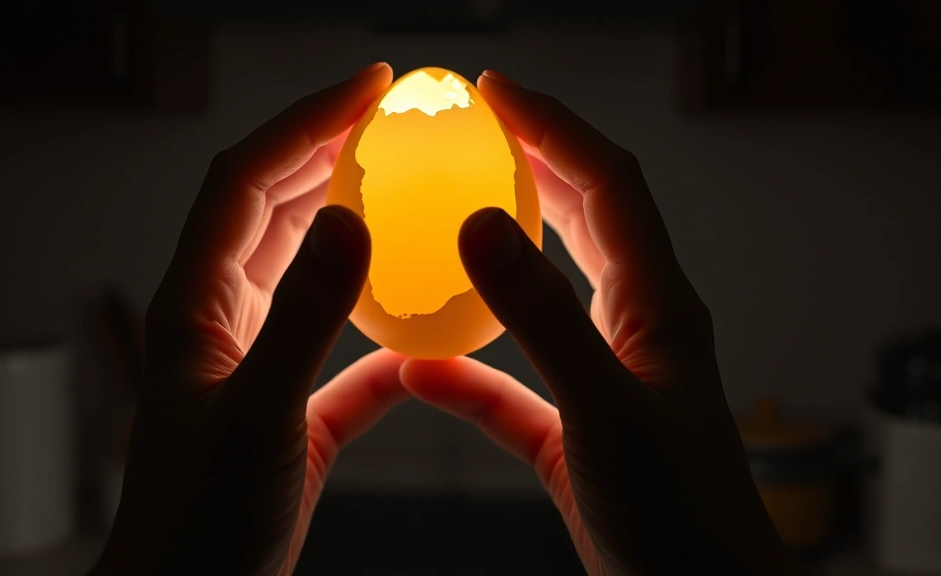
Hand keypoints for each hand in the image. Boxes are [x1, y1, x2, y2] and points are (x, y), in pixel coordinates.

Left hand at [90, 63, 409, 575]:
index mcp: (197, 305)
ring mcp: (256, 362)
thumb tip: (347, 220)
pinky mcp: (292, 408)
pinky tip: (425, 336)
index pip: (245, 181)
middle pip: (272, 209)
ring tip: (403, 191)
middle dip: (325, 152)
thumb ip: (303, 320)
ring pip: (304, 270)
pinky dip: (381, 330)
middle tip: (388, 119)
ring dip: (349, 224)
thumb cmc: (200, 523)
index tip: (364, 90)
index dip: (301, 123)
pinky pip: (343, 350)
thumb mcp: (258, 416)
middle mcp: (221, 320)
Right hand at [400, 71, 800, 575]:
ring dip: (504, 252)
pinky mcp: (576, 431)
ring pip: (550, 294)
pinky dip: (469, 369)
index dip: (556, 128)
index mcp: (658, 308)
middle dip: (535, 165)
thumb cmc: (677, 518)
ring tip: (449, 215)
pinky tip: (420, 369)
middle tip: (476, 130)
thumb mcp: (605, 409)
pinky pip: (514, 384)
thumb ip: (544, 318)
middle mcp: (638, 330)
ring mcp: (606, 379)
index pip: (610, 185)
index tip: (496, 95)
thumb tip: (483, 226)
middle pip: (587, 220)